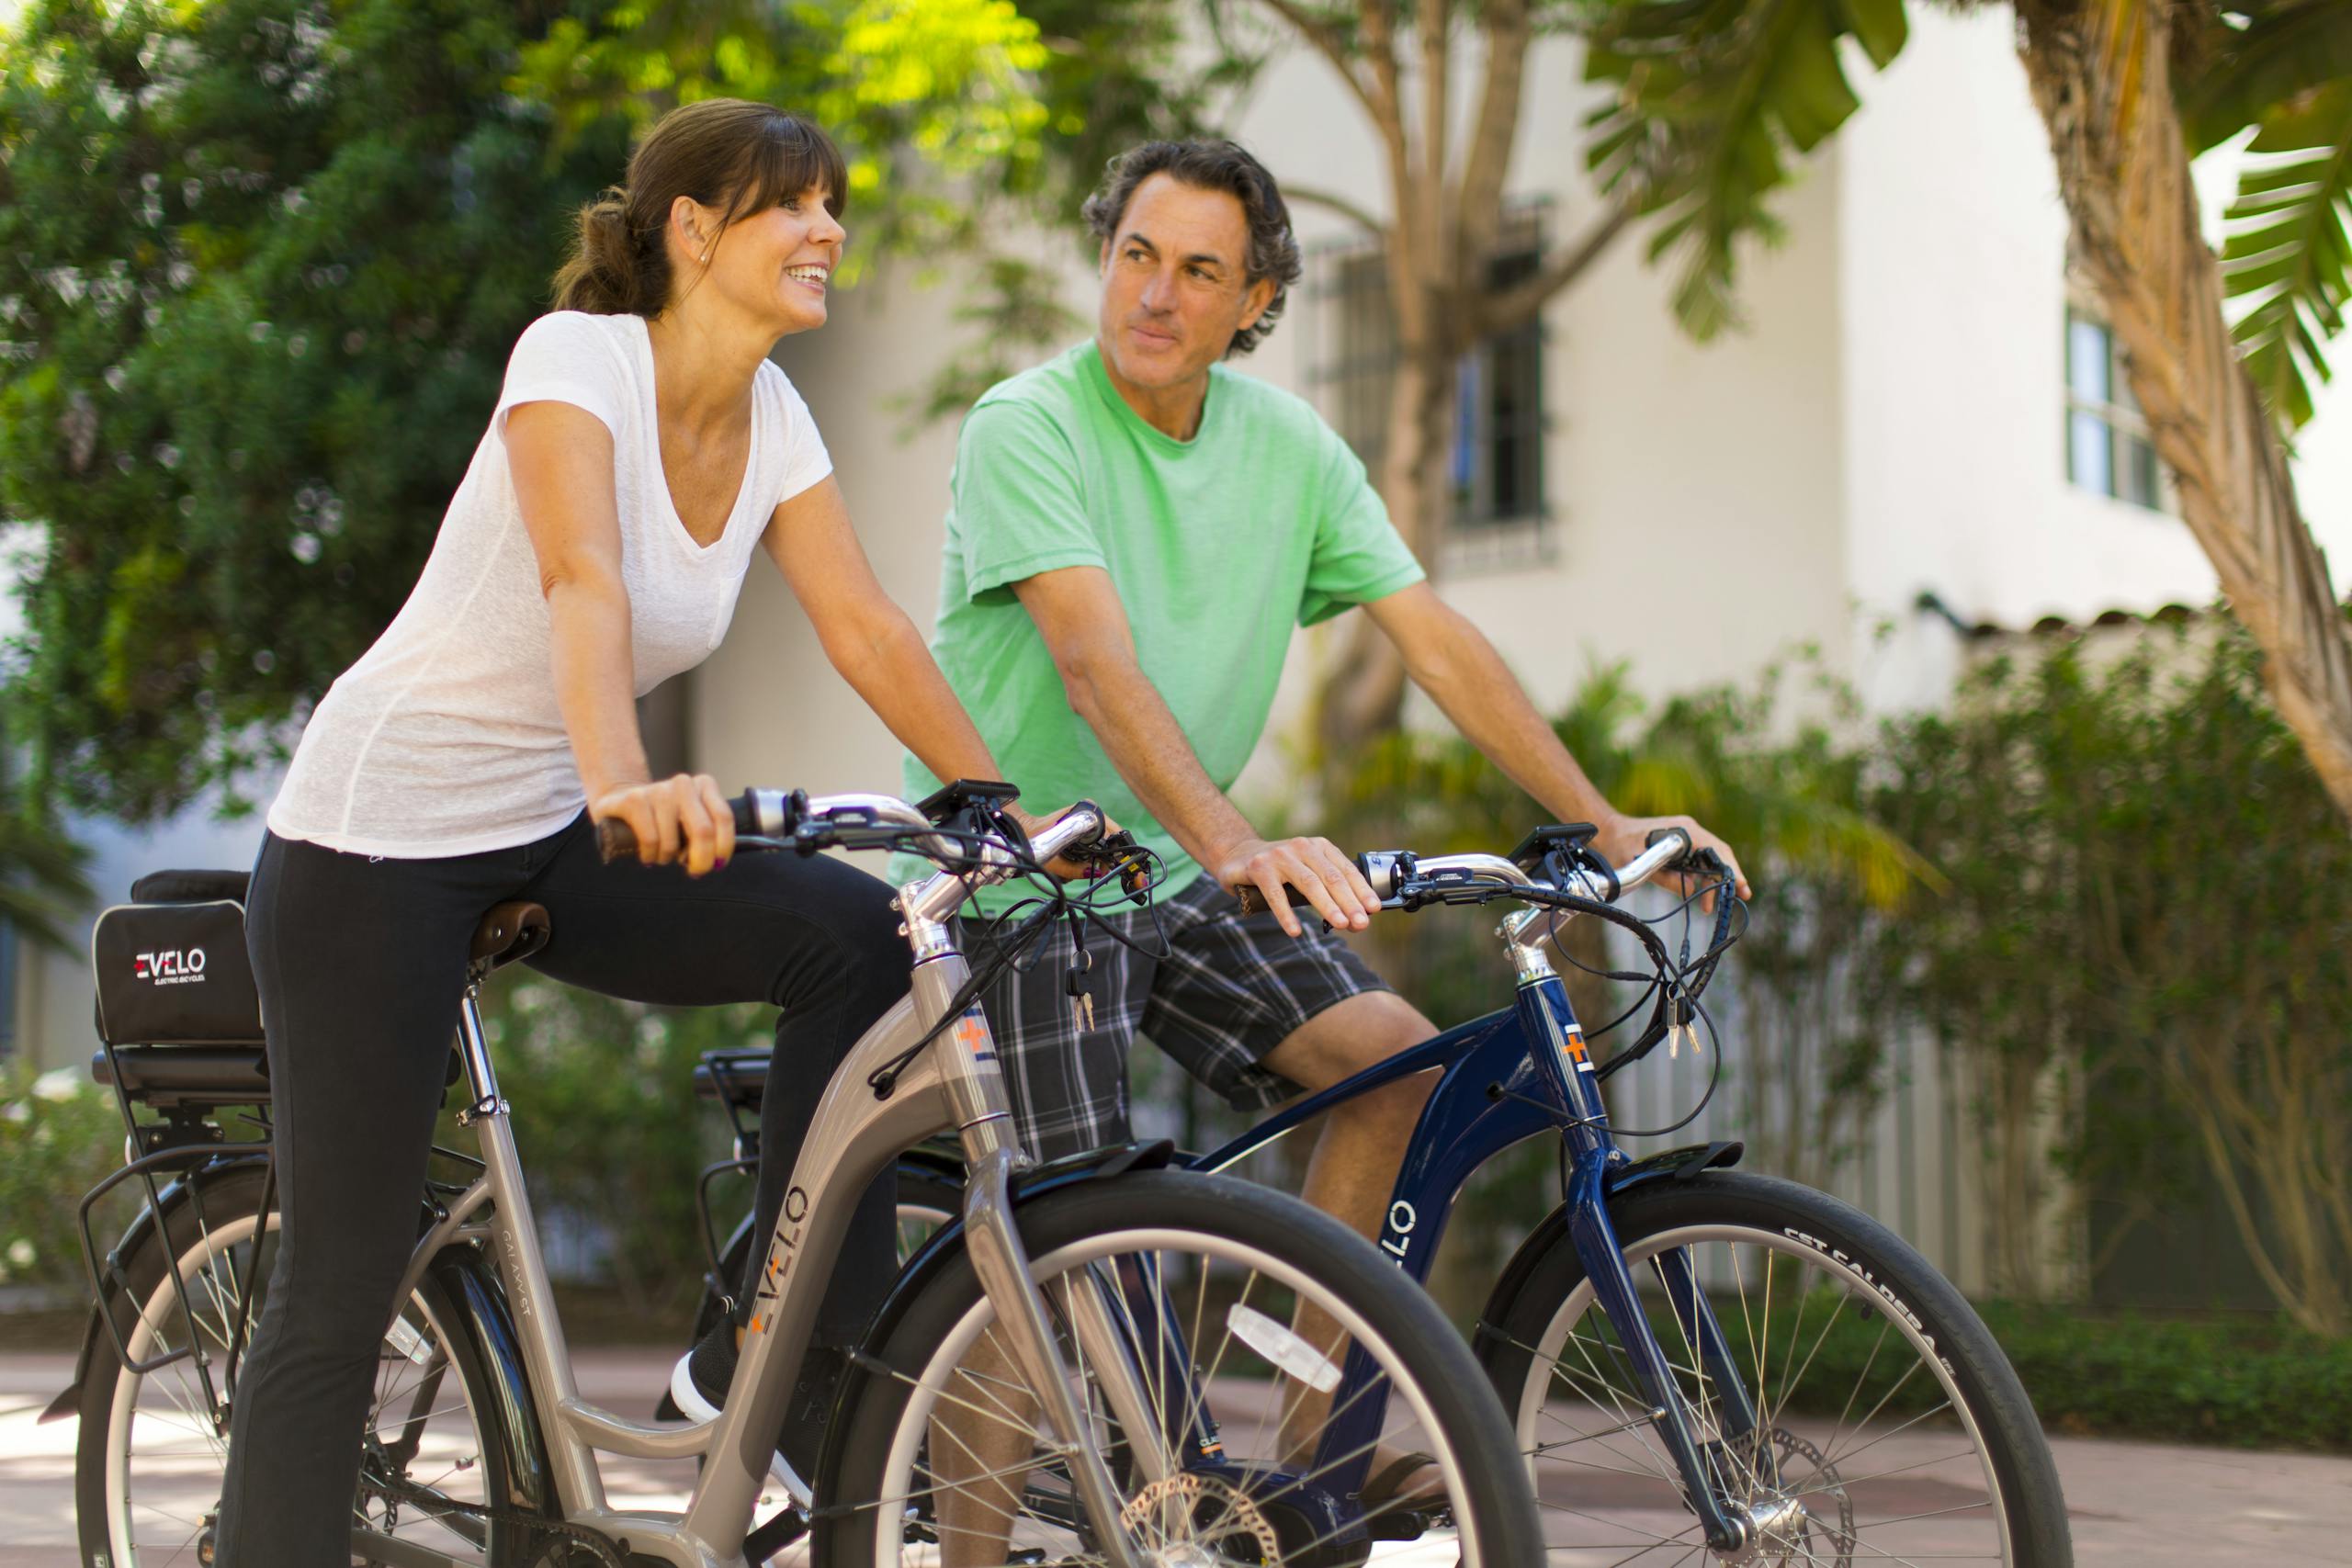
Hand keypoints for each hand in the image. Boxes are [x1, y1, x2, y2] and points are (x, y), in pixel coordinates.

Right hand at [589, 773, 734, 876]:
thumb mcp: (690, 821)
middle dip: (701, 860)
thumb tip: (719, 862)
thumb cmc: (663, 820)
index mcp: (704, 785)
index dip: (724, 846)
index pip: (724, 817)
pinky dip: (650, 855)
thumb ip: (709, 835)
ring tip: (662, 855)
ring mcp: (658, 790)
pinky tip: (647, 855)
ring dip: (668, 858)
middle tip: (695, 872)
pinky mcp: (633, 799)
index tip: (719, 864)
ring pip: (672, 841)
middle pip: (703, 830)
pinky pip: (650, 840)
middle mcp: (683, 784)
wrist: (621, 804)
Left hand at [1006, 803, 1120, 881]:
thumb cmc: (1033, 841)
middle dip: (1107, 854)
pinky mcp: (1083, 825)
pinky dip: (1094, 853)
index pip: (1108, 829)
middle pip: (1109, 834)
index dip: (1112, 847)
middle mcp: (1086, 811)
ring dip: (1101, 855)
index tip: (1109, 864)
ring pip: (1104, 838)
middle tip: (1101, 871)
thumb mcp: (1052, 860)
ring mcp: (1085, 818)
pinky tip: (1086, 862)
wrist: (1022, 832)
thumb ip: (1073, 869)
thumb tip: (1094, 872)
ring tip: (1094, 868)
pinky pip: (1096, 840)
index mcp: (1082, 812)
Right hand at [1214, 835, 1378, 937]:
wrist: (1238, 856)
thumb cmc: (1279, 871)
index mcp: (1319, 847)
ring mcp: (1280, 856)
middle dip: (1349, 902)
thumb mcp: (1307, 873)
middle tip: (1361, 923)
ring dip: (1327, 906)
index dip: (1362, 890)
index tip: (1374, 909)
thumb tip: (1355, 919)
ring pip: (1309, 884)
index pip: (1345, 870)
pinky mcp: (1259, 868)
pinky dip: (1286, 914)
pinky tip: (1295, 931)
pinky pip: (1276, 895)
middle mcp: (1302, 847)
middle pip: (1331, 878)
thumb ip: (1327, 891)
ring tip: (1341, 924)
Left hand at [1593, 813, 1750, 906]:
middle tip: (1742, 897)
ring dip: (1712, 885)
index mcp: (1683, 830)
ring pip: (1708, 863)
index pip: (1716, 850)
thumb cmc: (1621, 843)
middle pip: (1718, 856)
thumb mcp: (1641, 864)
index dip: (1730, 868)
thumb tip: (1692, 888)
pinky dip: (1700, 881)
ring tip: (1709, 908)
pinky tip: (1700, 898)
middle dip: (1730, 878)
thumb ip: (1665, 876)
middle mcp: (1688, 832)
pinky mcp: (1679, 848)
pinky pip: (1697, 865)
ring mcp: (1685, 839)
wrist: (1608, 832)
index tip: (1739, 885)